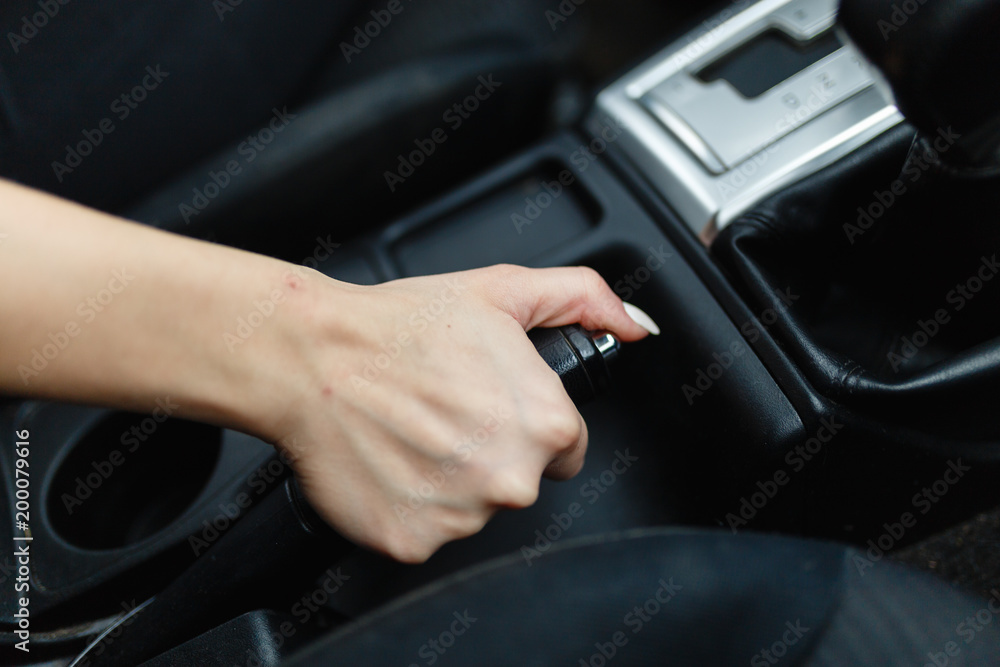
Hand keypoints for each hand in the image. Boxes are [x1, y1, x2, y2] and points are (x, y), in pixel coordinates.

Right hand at [248, 264, 651, 562]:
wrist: (313, 357)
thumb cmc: (400, 326)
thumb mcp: (504, 290)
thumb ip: (584, 299)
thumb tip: (635, 325)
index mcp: (544, 424)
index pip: (566, 447)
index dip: (529, 423)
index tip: (491, 407)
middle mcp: (511, 479)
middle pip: (520, 480)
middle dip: (490, 452)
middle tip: (443, 413)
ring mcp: (461, 517)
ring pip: (473, 509)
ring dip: (449, 481)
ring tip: (410, 433)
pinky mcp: (412, 541)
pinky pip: (426, 531)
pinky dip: (409, 505)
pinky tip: (390, 463)